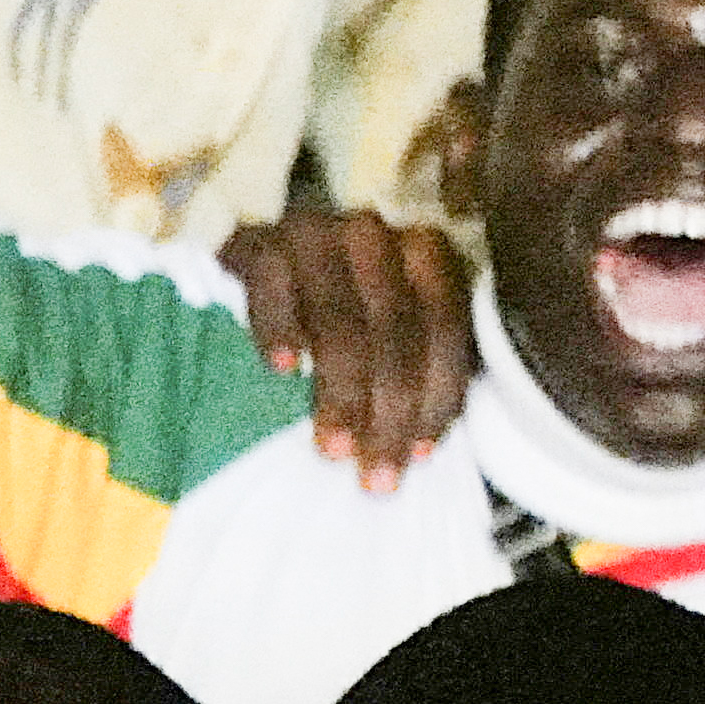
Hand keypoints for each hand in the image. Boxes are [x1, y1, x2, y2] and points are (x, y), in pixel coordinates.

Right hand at [222, 208, 474, 485]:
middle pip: (395, 327)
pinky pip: (272, 285)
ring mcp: (317, 232)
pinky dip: (278, 329)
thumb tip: (420, 452)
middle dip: (388, 408)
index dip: (438, 395)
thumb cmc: (343, 318)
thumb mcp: (390, 338)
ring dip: (340, 389)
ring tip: (333, 446)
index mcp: (427, 254)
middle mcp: (376, 237)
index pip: (445, 327)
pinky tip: (281, 369)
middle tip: (374, 470)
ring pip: (340, 316)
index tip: (419, 455)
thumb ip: (416, 373)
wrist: (263, 265)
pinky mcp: (259, 240)